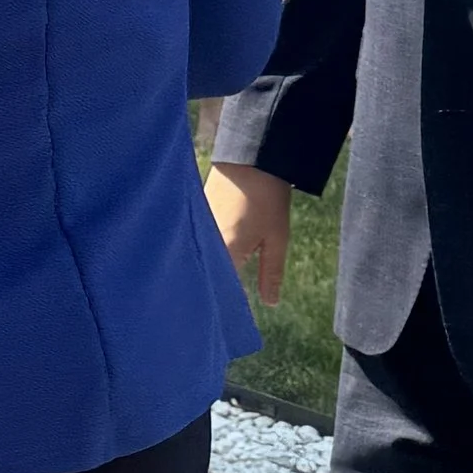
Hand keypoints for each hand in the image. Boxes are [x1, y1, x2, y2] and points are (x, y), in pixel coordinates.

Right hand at [207, 162, 291, 303]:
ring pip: (201, 256)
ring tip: (218, 273)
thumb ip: (271, 273)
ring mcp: (197, 226)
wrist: (251, 154)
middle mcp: (204, 242)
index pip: (220, 289)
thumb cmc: (268, 197)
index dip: (224, 302)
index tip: (227, 317)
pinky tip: (214, 247)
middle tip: (219, 299)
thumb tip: (269, 303)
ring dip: (208, 265)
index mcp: (226, 252)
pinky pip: (198, 239)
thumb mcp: (277, 238)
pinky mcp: (195, 212)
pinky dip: (205, 247)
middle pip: (205, 273)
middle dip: (213, 285)